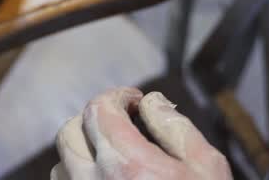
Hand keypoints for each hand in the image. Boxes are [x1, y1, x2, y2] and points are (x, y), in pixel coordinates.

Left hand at [52, 88, 231, 179]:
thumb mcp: (206, 166)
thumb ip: (174, 127)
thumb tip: (152, 102)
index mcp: (127, 162)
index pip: (99, 109)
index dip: (118, 96)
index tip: (135, 102)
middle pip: (70, 132)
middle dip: (95, 119)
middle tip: (123, 122)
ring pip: (62, 164)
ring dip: (81, 151)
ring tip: (112, 153)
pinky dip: (78, 178)